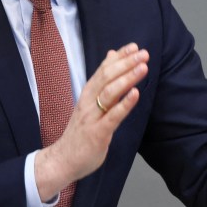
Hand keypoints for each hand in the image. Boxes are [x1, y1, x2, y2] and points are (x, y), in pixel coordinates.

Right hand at [34, 43, 148, 200]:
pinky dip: (124, 104)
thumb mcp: (89, 103)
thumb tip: (111, 56)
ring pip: (109, 92)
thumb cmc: (79, 132)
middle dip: (126, 64)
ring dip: (127, 78)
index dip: (119, 57)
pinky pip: (112, 116)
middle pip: (107, 77)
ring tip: (143, 68)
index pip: (103, 70)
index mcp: (87, 94)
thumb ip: (101, 82)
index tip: (134, 47)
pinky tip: (135, 94)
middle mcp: (88, 102)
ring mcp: (92, 117)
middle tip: (144, 54)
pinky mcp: (98, 133)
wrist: (63, 159)